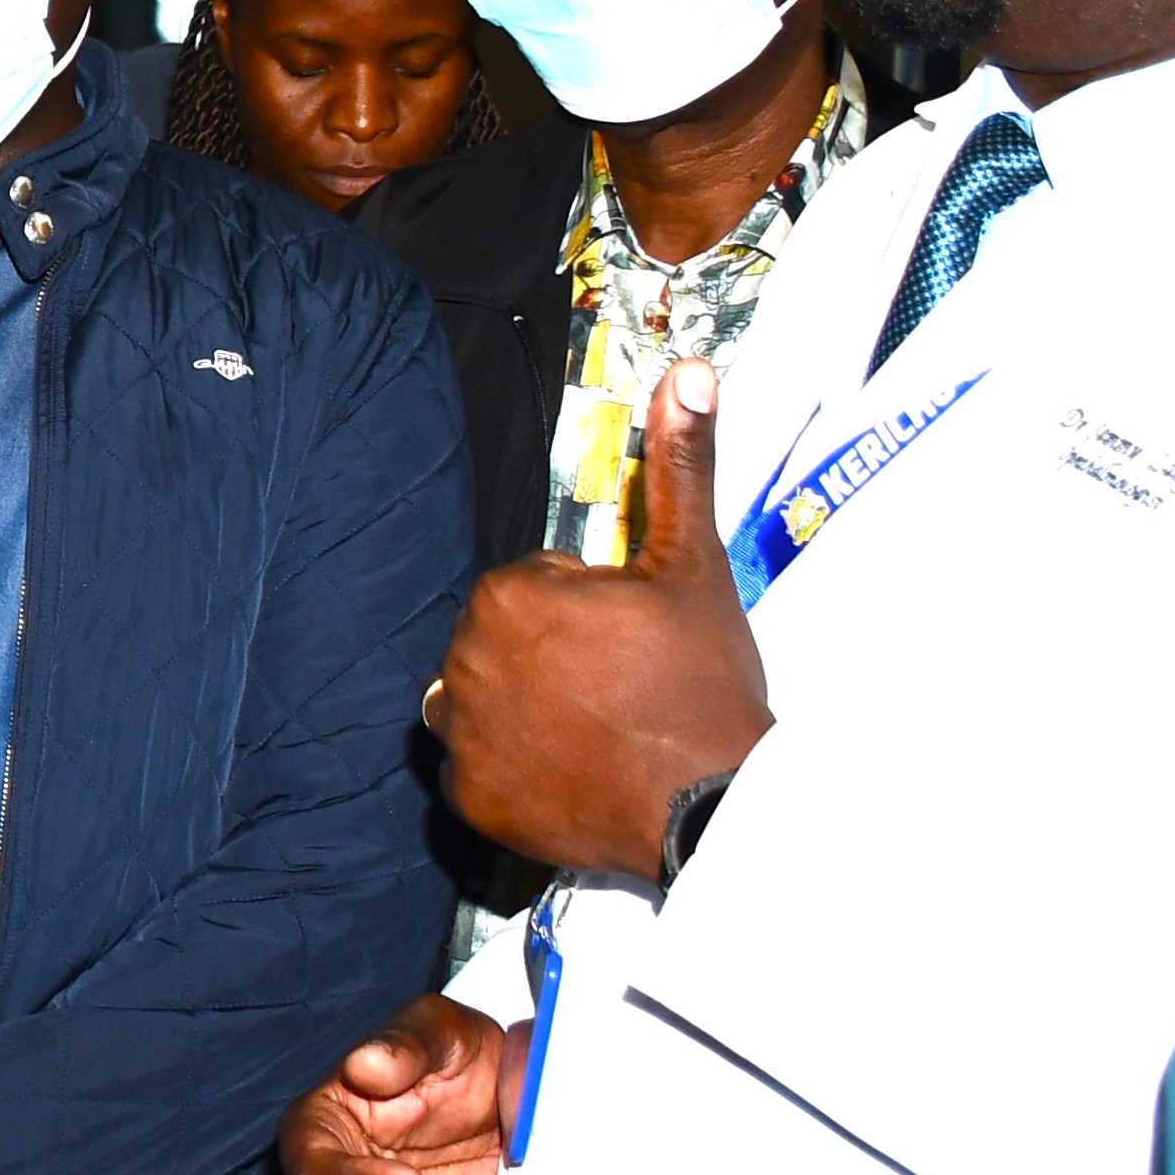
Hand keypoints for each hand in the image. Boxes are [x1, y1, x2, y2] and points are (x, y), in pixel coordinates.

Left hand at [430, 359, 773, 877]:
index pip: (533, 587)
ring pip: (482, 699)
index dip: (587, 608)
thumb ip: (680, 466)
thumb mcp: (692, 565)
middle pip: (502, 642)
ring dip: (523, 705)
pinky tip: (572, 769)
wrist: (712, 799)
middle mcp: (462, 662)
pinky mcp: (470, 798)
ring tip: (596, 723)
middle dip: (551, 654)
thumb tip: (687, 375)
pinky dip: (514, 771)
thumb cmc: (699, 684)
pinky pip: (479, 769)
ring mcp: (462, 737)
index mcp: (506, 598)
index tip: (630, 637)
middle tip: (621, 683)